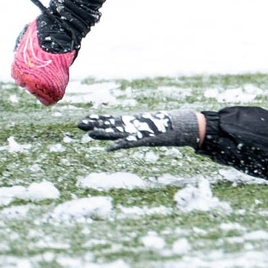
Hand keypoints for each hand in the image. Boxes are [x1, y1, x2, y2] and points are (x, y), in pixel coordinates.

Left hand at [78, 110, 203, 150]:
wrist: (189, 123)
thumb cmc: (173, 125)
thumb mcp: (154, 127)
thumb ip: (144, 129)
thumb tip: (136, 132)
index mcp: (136, 121)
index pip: (113, 119)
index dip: (99, 119)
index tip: (85, 119)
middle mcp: (136, 124)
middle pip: (112, 123)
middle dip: (95, 123)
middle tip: (78, 124)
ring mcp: (142, 131)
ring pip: (119, 132)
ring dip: (104, 134)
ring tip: (89, 134)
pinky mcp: (149, 138)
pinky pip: (132, 143)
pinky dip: (121, 145)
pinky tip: (110, 149)